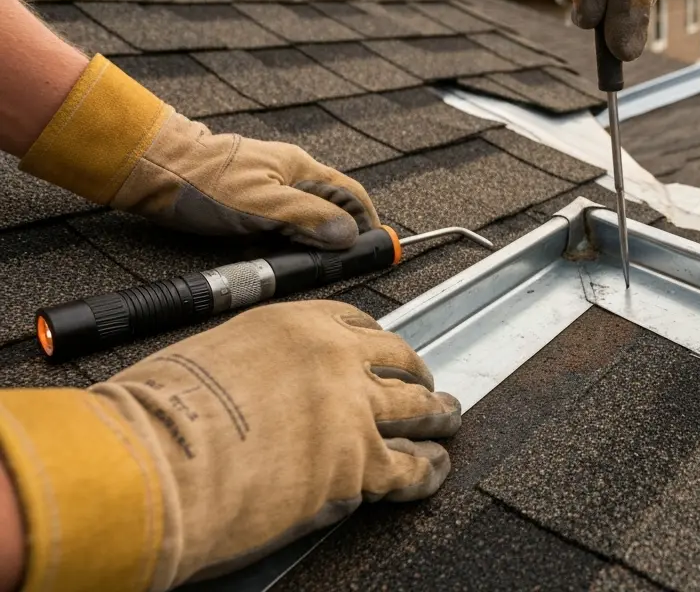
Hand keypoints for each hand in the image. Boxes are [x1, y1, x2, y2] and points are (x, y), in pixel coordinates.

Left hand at [21, 55, 377, 248]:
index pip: (351, 195)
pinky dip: (285, 239)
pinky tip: (273, 254)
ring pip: (303, 216)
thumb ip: (309, 220)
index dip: (368, 223)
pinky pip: (278, 221)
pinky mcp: (244, 198)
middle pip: (330, 207)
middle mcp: (288, 173)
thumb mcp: (262, 206)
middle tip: (341, 264)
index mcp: (300, 168)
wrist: (149, 167)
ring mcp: (266, 184)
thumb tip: (349, 236)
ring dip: (310, 239)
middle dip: (339, 235)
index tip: (378, 249)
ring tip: (308, 263)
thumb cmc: (203, 183)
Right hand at [86, 301, 460, 589]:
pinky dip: (429, 471)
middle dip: (415, 373)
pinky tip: (436, 469)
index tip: (385, 351)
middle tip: (424, 383)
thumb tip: (249, 387)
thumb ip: (249, 364)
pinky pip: (412, 467)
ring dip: (437, 415)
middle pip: (397, 361)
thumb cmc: (159, 417)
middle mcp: (337, 357)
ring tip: (447, 418)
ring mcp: (356, 409)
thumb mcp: (208, 357)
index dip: (377, 343)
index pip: (357, 324)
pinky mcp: (362, 464)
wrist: (156, 463)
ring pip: (417, 408)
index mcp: (298, 324)